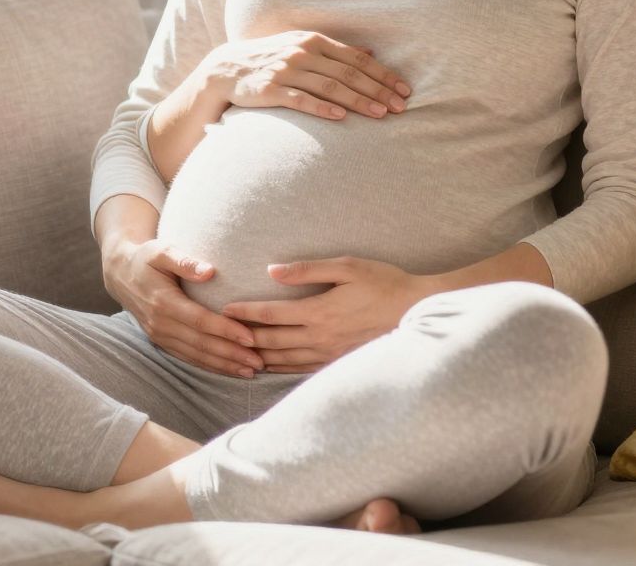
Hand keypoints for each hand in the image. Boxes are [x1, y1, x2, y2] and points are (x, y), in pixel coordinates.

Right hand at [102, 237, 264, 377]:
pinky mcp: (161, 342)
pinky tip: (230, 369)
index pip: (200, 321)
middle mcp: (160, 324)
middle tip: (260, 361)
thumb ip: (184, 261)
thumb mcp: (162, 250)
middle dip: (231, 354)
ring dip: (224, 365)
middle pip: (201, 343)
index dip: (226, 330)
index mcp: (163, 302)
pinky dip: (210, 365)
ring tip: (252, 370)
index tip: (251, 337)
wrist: (121, 274)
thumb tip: (210, 271)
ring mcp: (159, 336)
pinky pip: (188, 358)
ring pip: (196, 355)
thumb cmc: (146, 258)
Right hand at [201, 31, 410, 121]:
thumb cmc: (271, 60)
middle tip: (400, 106)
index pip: (356, 59)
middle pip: (348, 73)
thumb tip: (371, 54)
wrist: (226, 69)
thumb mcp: (302, 48)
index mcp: (313, 41)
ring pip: (329, 86)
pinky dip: (321, 107)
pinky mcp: (270, 89)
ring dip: (358, 101)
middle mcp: (301, 52)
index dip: (383, 74)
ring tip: (380, 114)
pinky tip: (340, 117)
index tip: (404, 89)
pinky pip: (300, 99)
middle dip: (378, 90)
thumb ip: (335, 51)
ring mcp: (285, 70)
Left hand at [223, 257, 437, 373]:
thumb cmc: (382, 282)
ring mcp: (328, 353)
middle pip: (270, 341)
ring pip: (283, 359)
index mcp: (319, 311)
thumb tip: (272, 271)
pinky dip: (280, 368)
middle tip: (221, 333)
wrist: (414, 310)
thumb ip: (307, 270)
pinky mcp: (337, 361)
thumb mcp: (346, 266)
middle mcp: (319, 337)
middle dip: (243, 337)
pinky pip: (300, 369)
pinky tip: (269, 365)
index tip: (225, 309)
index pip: (271, 315)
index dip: (245, 312)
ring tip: (236, 352)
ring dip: (257, 356)